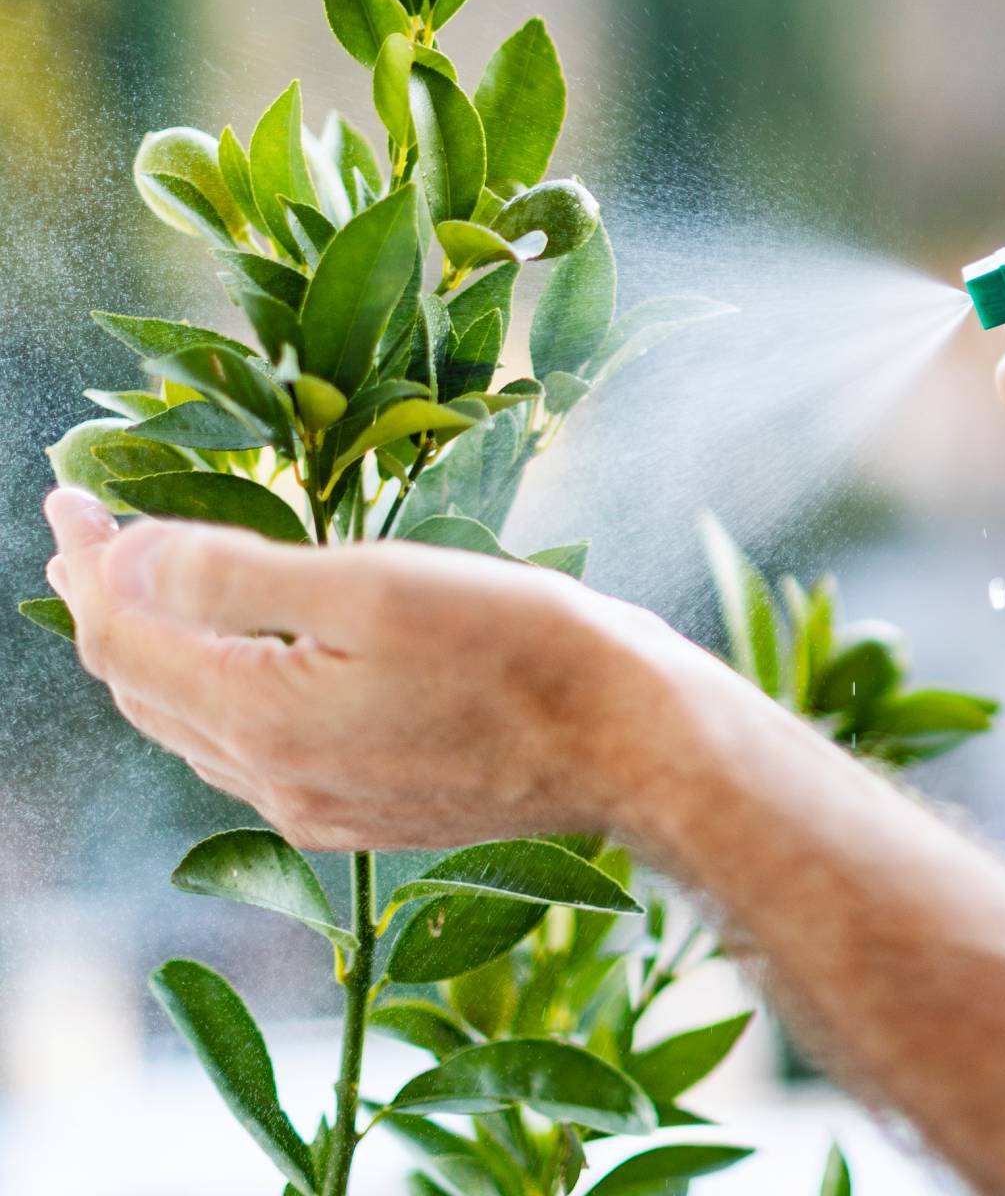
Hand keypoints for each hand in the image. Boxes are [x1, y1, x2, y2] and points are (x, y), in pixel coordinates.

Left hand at [41, 486, 709, 852]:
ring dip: (154, 652)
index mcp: (263, 719)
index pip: (124, 636)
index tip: (69, 493)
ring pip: (193, 726)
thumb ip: (238, 574)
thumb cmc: (523, 648)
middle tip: (84, 535)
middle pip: (145, 689)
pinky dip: (214, 692)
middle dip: (105, 604)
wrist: (633, 744)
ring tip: (139, 589)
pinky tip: (239, 659)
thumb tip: (125, 557)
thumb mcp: (377, 584)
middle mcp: (274, 780)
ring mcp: (321, 807)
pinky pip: (253, 751)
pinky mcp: (368, 813)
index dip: (87, 560)